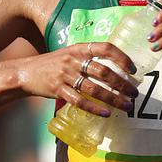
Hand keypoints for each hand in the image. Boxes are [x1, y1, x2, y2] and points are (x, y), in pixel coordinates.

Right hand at [20, 42, 138, 116]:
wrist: (26, 72)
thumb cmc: (54, 64)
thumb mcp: (71, 53)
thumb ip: (89, 57)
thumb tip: (116, 67)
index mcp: (80, 48)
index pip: (106, 48)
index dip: (122, 58)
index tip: (133, 69)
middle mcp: (74, 60)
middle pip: (104, 72)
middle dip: (123, 84)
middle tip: (134, 93)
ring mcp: (65, 75)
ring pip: (95, 89)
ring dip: (113, 99)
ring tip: (126, 106)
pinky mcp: (58, 90)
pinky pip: (80, 101)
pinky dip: (94, 108)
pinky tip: (106, 113)